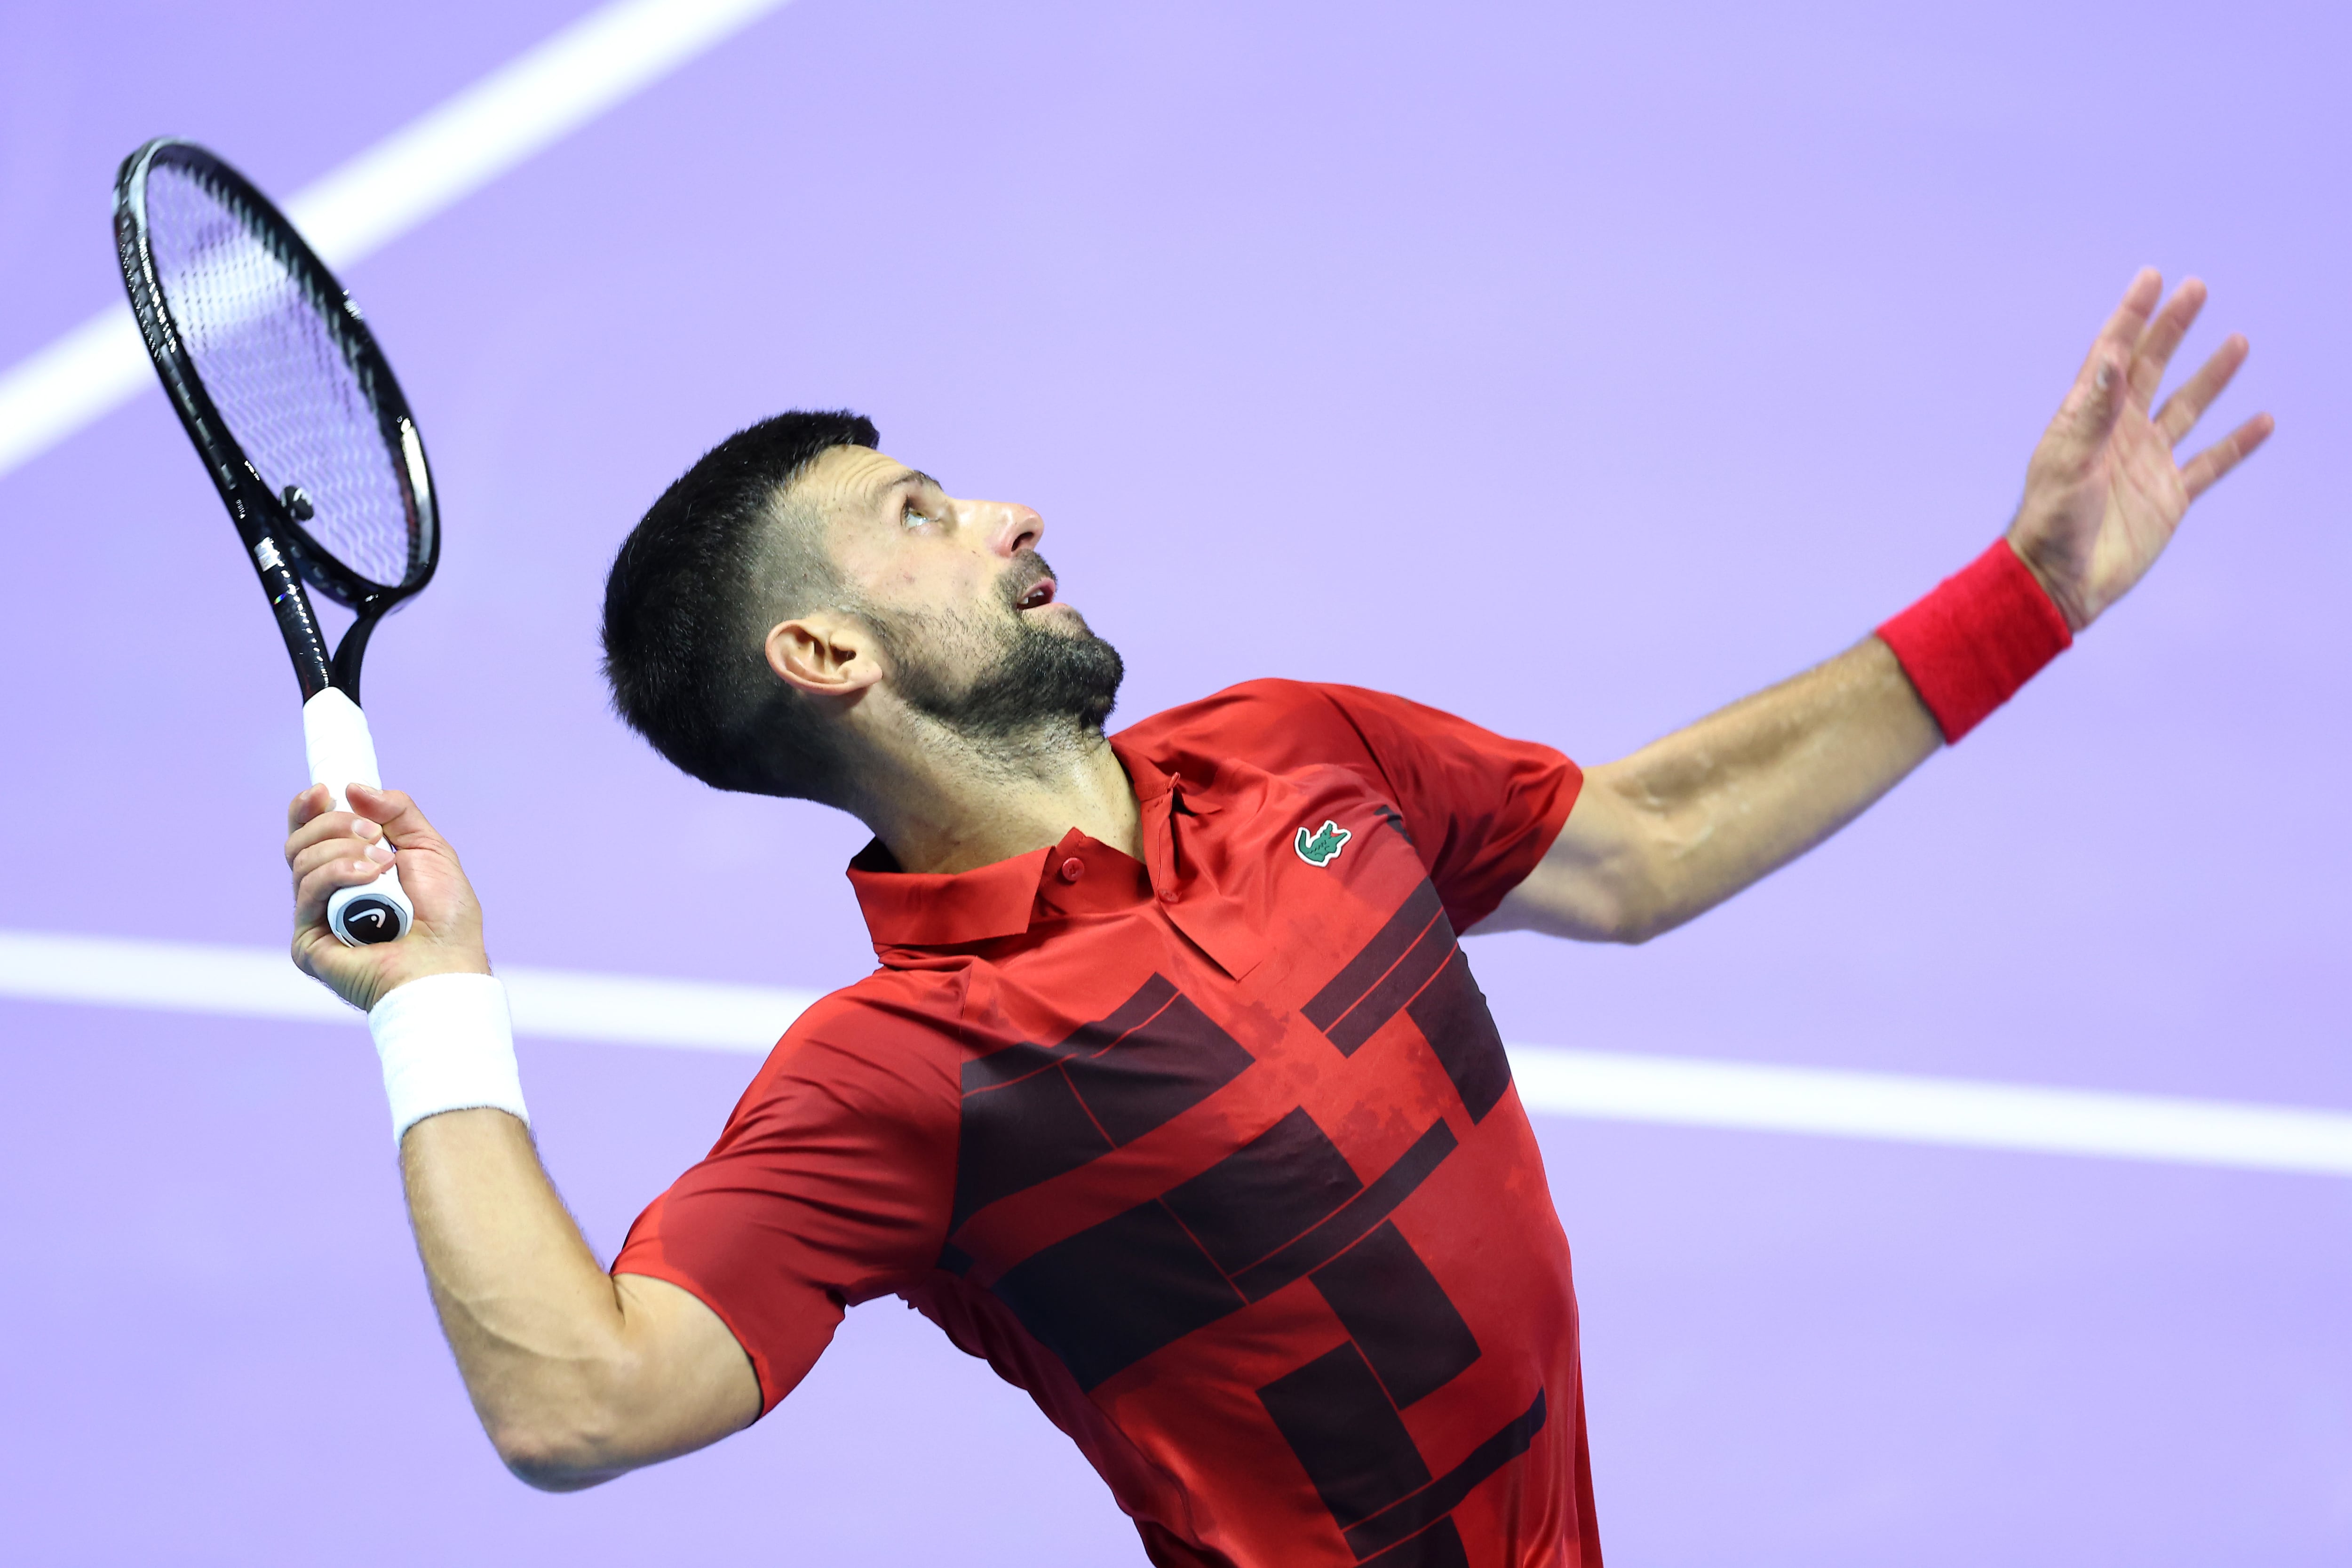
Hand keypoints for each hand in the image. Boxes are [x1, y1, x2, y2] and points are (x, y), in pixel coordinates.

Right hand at [285, 782, 488, 1012]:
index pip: (310, 833)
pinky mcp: (307, 942)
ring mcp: (315, 917)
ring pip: (301, 861)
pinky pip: (307, 891)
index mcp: (349, 871)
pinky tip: (370, 876)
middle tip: (373, 833)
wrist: (446, 964)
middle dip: (335, 824)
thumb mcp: (429, 849)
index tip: (324, 790)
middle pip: (299, 841)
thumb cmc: (445, 917)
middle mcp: (326, 893)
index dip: (308, 808)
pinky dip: (339, 873)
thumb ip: (397, 812)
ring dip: (343, 849)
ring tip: (383, 864)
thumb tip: (354, 787)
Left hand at [2007, 269, 2273, 631]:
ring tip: (2238, 340)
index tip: (2151, 277)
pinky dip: (2238, 443)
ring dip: (2212, 376)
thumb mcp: (2068, 462)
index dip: (2131, 317)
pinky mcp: (2171, 497)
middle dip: (2172, 329)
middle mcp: (2120, 433)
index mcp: (2088, 420)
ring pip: (2188, 408)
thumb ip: (2093, 411)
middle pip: (2152, 368)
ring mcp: (2148, 463)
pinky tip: (2263, 419)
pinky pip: (2212, 462)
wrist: (2061, 583)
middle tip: (2196, 289)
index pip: (2112, 355)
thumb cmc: (2051, 523)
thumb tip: (2110, 356)